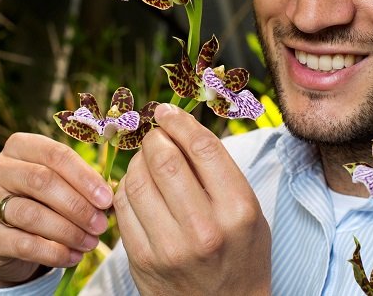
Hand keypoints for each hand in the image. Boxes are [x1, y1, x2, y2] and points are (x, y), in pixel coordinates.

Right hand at [0, 133, 112, 286]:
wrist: (12, 238)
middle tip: (101, 224)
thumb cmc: (45, 201)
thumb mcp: (63, 185)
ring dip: (68, 231)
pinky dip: (54, 252)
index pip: (55, 155)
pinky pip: (24, 244)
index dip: (84, 177)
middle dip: (77, 205)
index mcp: (20, 146)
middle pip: (42, 181)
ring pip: (32, 214)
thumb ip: (84, 185)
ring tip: (91, 242)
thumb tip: (111, 197)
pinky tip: (73, 257)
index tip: (106, 198)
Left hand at [114, 103, 271, 294]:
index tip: (167, 110)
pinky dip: (126, 188)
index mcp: (238, 210)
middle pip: (165, 159)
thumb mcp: (249, 212)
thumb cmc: (240, 253)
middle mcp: (205, 229)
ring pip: (137, 180)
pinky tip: (139, 188)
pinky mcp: (142, 260)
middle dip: (155, 137)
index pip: (202, 148)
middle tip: (155, 134)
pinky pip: (123, 207)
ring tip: (147, 162)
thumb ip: (220, 172)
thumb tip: (179, 127)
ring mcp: (170, 247)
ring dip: (137, 161)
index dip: (179, 121)